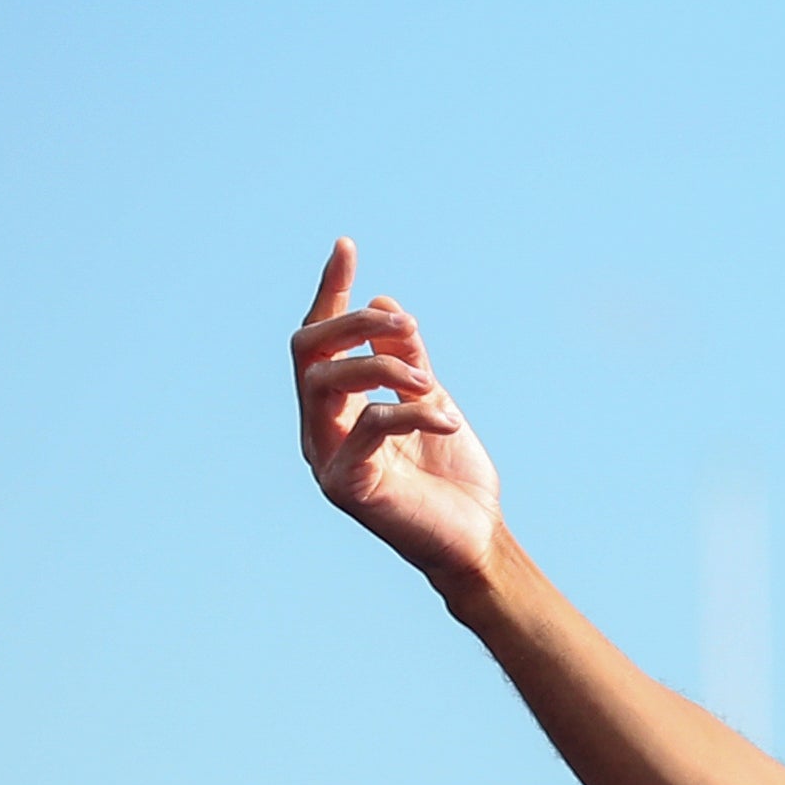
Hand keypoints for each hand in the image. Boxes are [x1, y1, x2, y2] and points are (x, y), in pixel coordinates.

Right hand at [293, 240, 499, 586]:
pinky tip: (447, 418)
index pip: (320, 338)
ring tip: (428, 382)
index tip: (346, 246)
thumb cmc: (451, 477)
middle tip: (407, 327)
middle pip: (307, 351)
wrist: (476, 538)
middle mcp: (320, 428)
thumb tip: (384, 303)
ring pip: (324, 382)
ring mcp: (326, 457)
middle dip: (354, 326)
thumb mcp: (432, 401)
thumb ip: (407, 358)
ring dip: (381, 367)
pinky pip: (368, 425)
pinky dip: (410, 411)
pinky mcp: (346, 486)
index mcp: (337, 407)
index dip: (330, 291)